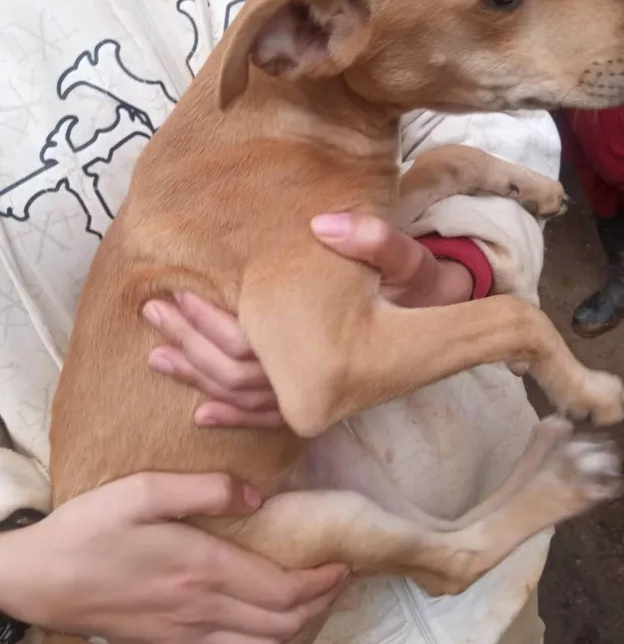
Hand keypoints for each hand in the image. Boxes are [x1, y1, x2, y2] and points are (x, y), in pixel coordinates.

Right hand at [0, 473, 345, 643]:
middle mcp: (202, 610)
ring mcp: (186, 635)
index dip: (321, 582)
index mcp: (202, 569)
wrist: (41, 579)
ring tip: (311, 600)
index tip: (343, 563)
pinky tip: (267, 631)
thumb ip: (205, 489)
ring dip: (296, 627)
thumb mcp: (145, 490)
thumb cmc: (92, 528)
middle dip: (319, 603)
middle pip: (281, 622)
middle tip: (338, 579)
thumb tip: (257, 496)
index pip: (283, 590)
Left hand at [143, 215, 472, 427]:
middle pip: (234, 374)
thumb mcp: (410, 262)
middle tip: (152, 311)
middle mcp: (318, 394)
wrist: (450, 330)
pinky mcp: (318, 406)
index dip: (205, 323)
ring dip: (197, 375)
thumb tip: (323, 222)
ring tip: (157, 352)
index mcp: (330, 361)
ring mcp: (317, 404)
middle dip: (188, 343)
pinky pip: (266, 420)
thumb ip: (374, 241)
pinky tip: (201, 411)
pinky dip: (230, 415)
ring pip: (243, 399)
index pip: (247, 349)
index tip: (174, 294)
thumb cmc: (424, 294)